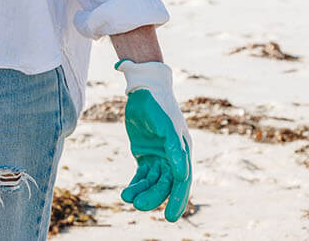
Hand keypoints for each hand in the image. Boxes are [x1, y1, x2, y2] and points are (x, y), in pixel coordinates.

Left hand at [116, 60, 191, 221]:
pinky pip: (141, 175)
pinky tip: (126, 193)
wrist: (143, 91)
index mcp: (183, 152)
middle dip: (154, 197)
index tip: (171, 217)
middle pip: (165, 184)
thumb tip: (182, 176)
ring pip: (151, 182)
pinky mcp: (144, 155)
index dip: (177, 199)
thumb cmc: (158, 106)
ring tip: (128, 199)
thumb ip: (174, 149)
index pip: (181, 181)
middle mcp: (173, 157)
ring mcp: (158, 157)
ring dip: (142, 192)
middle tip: (139, 207)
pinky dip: (135, 184)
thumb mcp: (166, 126)